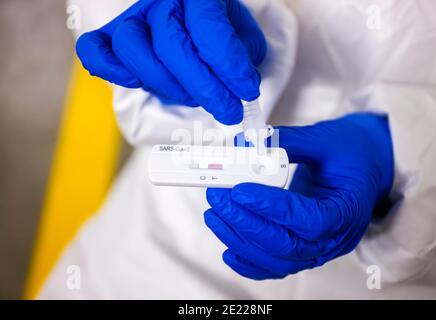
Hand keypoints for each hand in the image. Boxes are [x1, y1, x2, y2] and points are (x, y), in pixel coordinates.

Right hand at [76, 0, 266, 124]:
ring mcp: (134, 19)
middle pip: (172, 45)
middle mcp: (161, 3)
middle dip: (204, 87)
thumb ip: (243, 51)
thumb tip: (242, 82)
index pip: (209, 28)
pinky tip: (132, 81)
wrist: (188, 12)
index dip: (229, 65)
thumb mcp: (240, 30)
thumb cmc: (214, 23)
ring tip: (190, 97)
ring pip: (134, 48)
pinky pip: (95, 49)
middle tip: (227, 110)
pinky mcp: (113, 37)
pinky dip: (108, 67)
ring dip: (165, 82)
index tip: (246, 91)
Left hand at [204, 113, 393, 279]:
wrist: (366, 166)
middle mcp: (335, 238)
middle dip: (245, 222)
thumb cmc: (350, 152)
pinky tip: (228, 249)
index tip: (241, 190)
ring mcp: (319, 248)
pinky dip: (250, 263)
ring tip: (215, 215)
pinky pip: (277, 266)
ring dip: (241, 240)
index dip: (272, 208)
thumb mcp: (323, 139)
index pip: (309, 220)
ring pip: (277, 259)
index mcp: (347, 209)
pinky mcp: (305, 249)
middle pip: (286, 245)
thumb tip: (246, 144)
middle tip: (219, 197)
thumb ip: (286, 142)